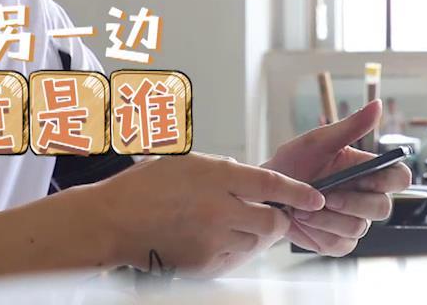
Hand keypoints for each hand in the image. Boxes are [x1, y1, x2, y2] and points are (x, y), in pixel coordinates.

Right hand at [94, 152, 324, 276]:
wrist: (111, 221)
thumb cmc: (144, 187)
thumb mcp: (187, 162)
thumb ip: (222, 170)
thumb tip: (250, 179)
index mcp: (216, 176)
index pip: (271, 185)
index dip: (299, 193)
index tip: (315, 198)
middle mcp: (219, 208)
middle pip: (272, 221)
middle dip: (279, 219)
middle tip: (273, 216)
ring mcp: (212, 239)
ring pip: (256, 244)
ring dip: (256, 236)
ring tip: (236, 226)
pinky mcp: (203, 264)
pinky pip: (235, 261)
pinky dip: (235, 252)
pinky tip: (219, 241)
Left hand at [262, 100, 411, 255]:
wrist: (266, 192)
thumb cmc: (293, 163)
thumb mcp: (318, 141)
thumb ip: (350, 127)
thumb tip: (377, 105)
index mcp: (367, 171)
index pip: (399, 178)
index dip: (389, 180)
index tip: (364, 177)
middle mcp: (366, 198)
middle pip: (383, 208)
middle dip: (353, 203)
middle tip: (326, 196)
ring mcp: (354, 222)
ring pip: (359, 227)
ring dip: (329, 218)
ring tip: (304, 207)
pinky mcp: (339, 242)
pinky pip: (341, 244)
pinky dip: (320, 233)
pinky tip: (304, 221)